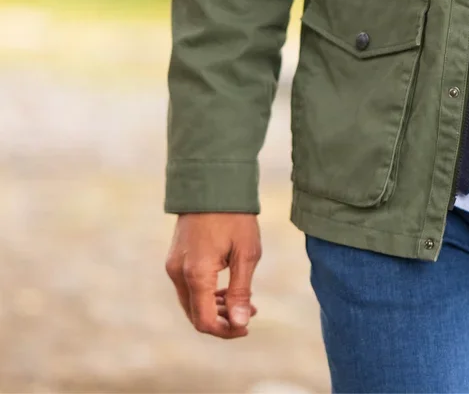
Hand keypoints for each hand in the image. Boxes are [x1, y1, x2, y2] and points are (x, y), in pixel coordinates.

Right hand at [165, 212, 260, 338]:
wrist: (212, 182)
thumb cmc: (234, 215)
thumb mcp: (246, 252)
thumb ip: (241, 291)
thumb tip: (238, 323)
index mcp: (196, 274)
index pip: (204, 321)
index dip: (225, 331)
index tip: (246, 327)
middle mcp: (178, 273)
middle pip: (195, 315)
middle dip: (222, 321)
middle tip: (249, 314)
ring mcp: (173, 265)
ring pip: (191, 302)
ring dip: (215, 308)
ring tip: (243, 303)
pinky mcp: (175, 258)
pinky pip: (188, 287)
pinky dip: (206, 294)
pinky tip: (227, 289)